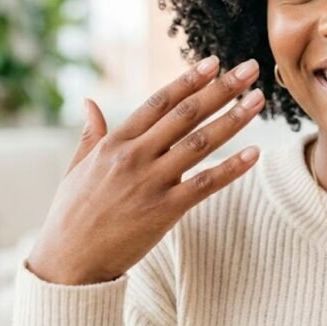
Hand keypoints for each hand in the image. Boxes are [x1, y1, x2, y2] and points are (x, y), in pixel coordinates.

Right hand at [26, 56, 264, 284]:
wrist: (69, 263)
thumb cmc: (71, 214)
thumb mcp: (76, 168)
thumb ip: (90, 133)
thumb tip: (89, 102)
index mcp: (115, 142)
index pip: (159, 102)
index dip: (189, 81)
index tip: (213, 63)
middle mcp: (135, 156)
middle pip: (186, 114)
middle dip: (221, 89)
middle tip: (249, 69)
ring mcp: (151, 183)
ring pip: (200, 143)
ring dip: (233, 119)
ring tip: (257, 100)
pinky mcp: (165, 211)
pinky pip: (205, 184)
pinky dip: (232, 169)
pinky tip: (255, 154)